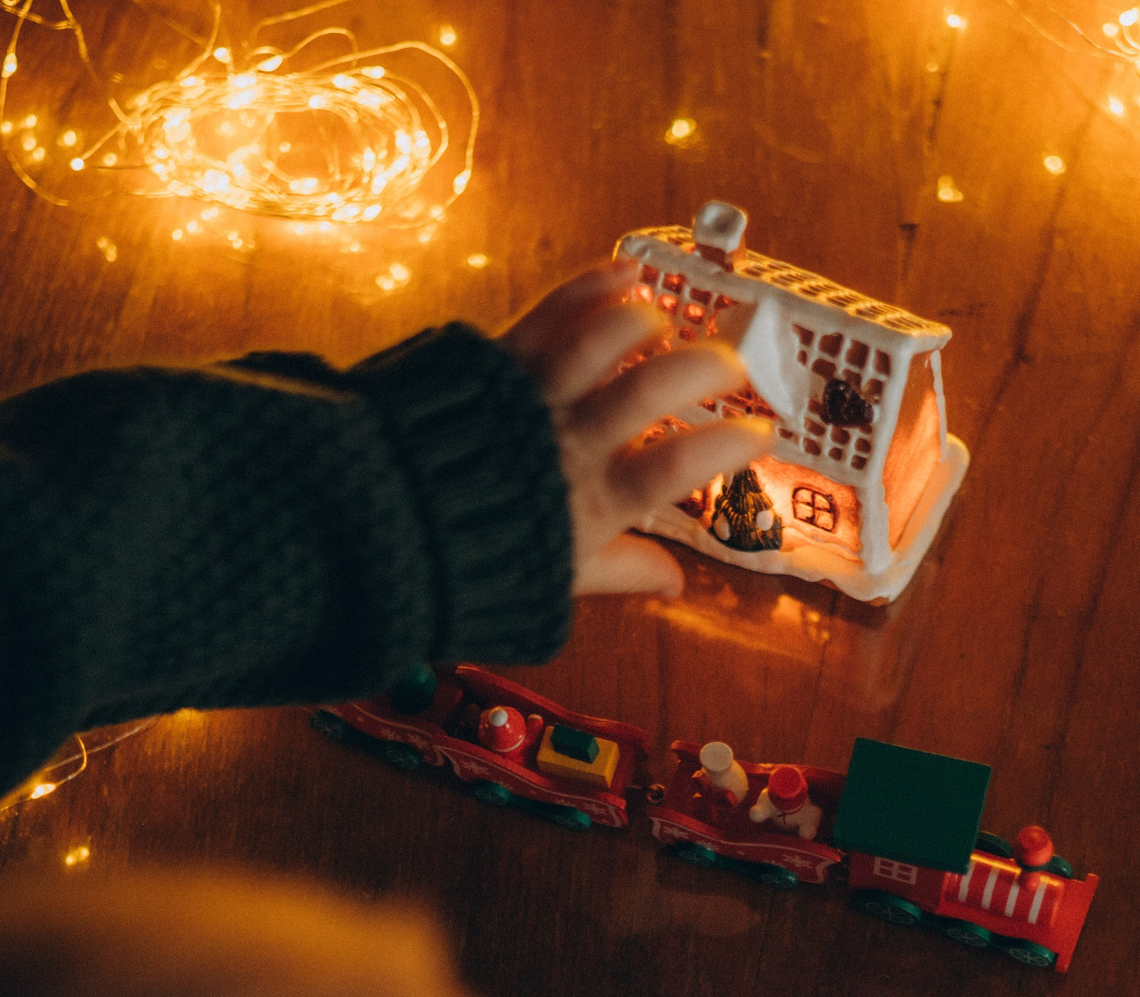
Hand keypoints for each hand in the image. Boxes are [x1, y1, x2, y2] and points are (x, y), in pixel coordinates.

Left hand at [498, 260, 773, 598]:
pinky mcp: (495, 359)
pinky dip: (591, 286)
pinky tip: (626, 270)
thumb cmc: (470, 561)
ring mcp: (531, 394)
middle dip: (705, 366)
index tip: (761, 434)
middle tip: (731, 364)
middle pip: (651, 388)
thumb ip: (619, 571)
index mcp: (593, 502)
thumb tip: (675, 580)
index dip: (726, 447)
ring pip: (601, 338)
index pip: (677, 468)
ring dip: (644, 321)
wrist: (378, 522)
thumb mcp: (552, 582)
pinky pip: (550, 312)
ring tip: (664, 321)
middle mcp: (569, 442)